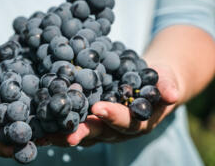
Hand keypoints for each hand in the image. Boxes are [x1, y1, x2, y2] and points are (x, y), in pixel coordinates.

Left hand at [48, 64, 181, 145]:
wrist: (149, 82)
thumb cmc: (159, 80)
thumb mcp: (166, 79)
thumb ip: (167, 86)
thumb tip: (172, 94)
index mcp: (139, 121)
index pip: (127, 121)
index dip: (114, 115)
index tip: (99, 108)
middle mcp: (120, 129)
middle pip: (101, 132)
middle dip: (84, 133)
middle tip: (67, 134)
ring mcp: (104, 127)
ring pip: (85, 133)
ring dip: (65, 134)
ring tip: (46, 134)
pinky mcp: (92, 120)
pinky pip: (76, 124)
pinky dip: (59, 125)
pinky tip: (42, 125)